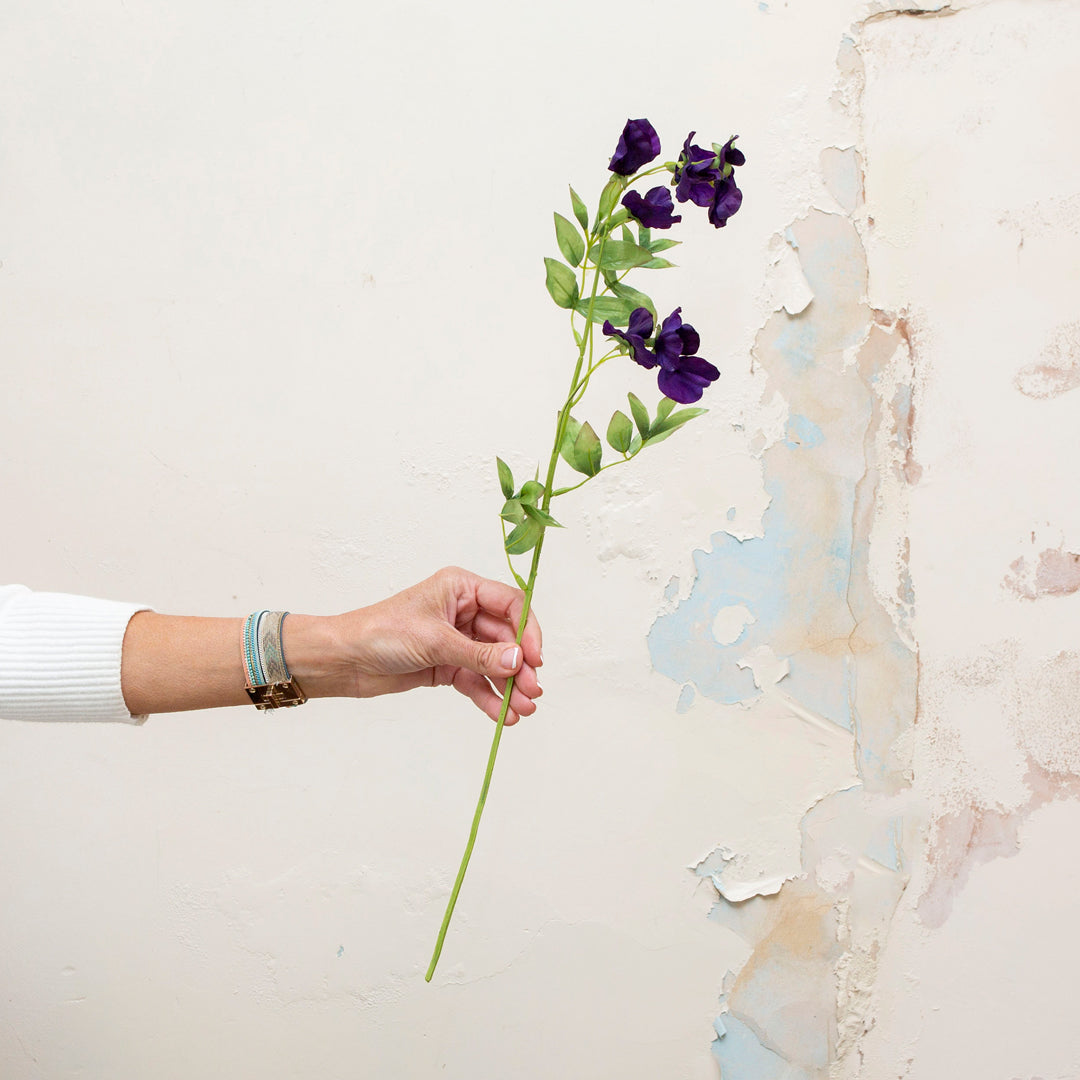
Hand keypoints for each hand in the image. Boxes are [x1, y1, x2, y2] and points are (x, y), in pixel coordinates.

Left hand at [293, 567, 542, 724]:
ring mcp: (456, 640)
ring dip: (509, 687)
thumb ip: (479, 654)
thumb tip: (517, 662)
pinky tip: (501, 716)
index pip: (510, 604)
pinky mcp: (447, 666)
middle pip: (506, 638)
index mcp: (461, 588)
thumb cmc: (381, 632)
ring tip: (523, 711)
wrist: (344, 660)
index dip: (527, 631)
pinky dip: (489, 698)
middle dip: (521, 666)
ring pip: (494, 663)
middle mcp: (463, 611)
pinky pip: (477, 681)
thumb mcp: (434, 641)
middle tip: (533, 692)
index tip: (535, 659)